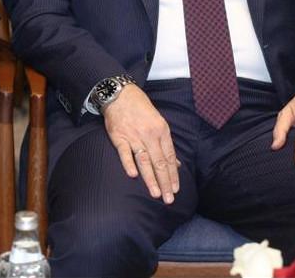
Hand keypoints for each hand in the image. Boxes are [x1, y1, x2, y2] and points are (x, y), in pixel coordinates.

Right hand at [102, 84, 179, 202]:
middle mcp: (149, 135)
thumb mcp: (159, 122)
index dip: (173, 175)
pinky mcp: (119, 137)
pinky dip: (129, 163)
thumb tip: (176, 164)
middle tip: (169, 199)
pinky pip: (124, 152)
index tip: (176, 189)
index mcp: (161, 131)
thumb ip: (166, 144)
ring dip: (151, 179)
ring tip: (156, 194)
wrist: (120, 94)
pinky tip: (133, 175)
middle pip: (159, 162)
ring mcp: (134, 136)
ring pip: (144, 161)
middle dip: (165, 182)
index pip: (169, 157)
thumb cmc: (140, 108)